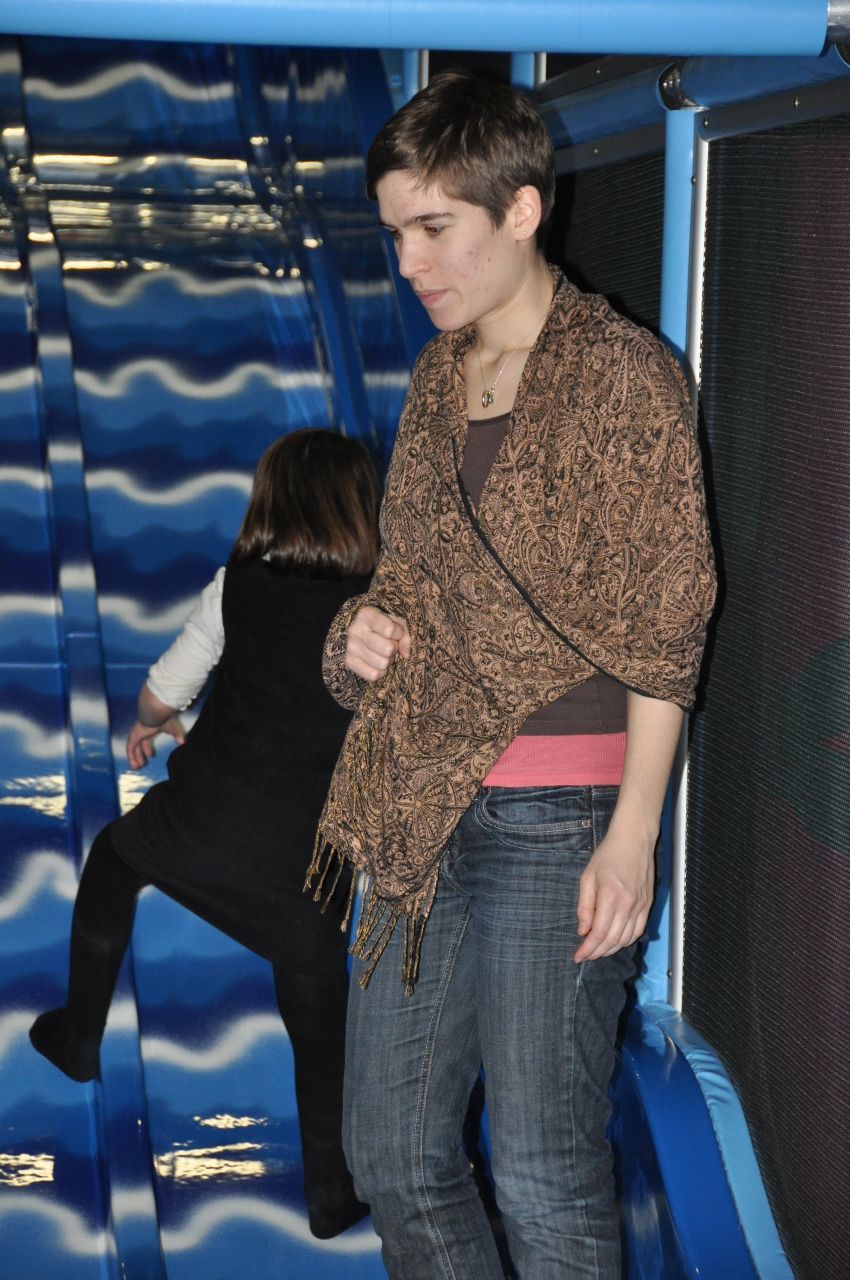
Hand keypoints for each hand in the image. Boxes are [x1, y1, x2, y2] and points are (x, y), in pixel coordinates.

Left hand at [126, 716, 184, 768]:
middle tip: (142, 764)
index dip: (147, 748)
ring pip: (133, 748)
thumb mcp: (172, 729)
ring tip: (136, 768)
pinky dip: (131, 757)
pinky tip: (133, 765)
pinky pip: (130, 748)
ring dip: (134, 758)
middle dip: (140, 755)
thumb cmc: (164, 720)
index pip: (145, 740)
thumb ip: (177, 735)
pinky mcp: (133, 737)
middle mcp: (140, 732)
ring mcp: (136, 734)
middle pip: (138, 746)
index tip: (150, 756)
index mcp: (148, 729)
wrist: (156, 715)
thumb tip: (183, 742)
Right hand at [345, 605, 410, 680]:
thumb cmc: (385, 624)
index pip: (390, 630)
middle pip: (387, 649)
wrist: (365, 631)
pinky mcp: (350, 662)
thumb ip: (406, 635)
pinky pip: (373, 675)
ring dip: (387, 660)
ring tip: (383, 652)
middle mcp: (355, 630)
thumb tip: (406, 655)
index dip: (399, 633)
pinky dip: (380, 671)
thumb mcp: (398, 622)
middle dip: (393, 648)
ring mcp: (351, 647)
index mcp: (366, 615)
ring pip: (382, 663)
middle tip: (389, 643)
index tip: (395, 631)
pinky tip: (377, 662)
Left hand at [573, 820, 655, 961]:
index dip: (587, 948)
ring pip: (626, 939)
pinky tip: (615, 942)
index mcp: (611, 897)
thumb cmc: (608, 855)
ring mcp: (640, 906)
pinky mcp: (648, 905)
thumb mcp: (587, 876)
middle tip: (585, 956)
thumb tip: (582, 930)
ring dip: (611, 950)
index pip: (599, 933)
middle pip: (613, 940)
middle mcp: (628, 905)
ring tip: (597, 951)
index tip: (578, 956)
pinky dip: (626, 941)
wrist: (634, 840)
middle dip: (597, 952)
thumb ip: (584, 906)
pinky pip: (638, 931)